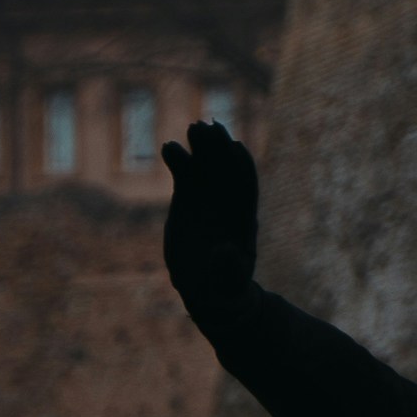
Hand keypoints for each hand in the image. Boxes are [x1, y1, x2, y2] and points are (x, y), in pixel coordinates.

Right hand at [161, 121, 259, 301]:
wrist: (208, 288)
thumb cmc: (223, 287)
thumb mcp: (228, 282)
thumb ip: (229, 267)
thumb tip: (227, 252)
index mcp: (242, 220)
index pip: (246, 187)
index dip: (242, 167)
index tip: (236, 148)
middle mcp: (227, 203)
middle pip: (227, 169)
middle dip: (221, 149)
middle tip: (210, 128)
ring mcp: (207, 198)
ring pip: (206, 166)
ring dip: (202, 146)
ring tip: (194, 128)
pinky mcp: (188, 197)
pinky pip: (185, 173)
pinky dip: (180, 160)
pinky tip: (170, 147)